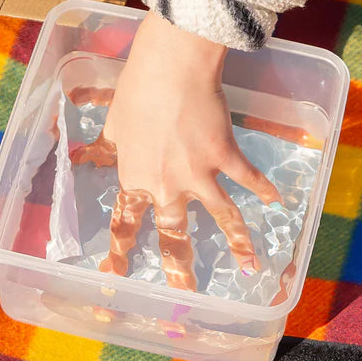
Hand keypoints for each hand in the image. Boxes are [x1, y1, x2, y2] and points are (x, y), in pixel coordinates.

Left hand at [72, 12, 280, 290]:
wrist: (171, 70)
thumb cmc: (136, 92)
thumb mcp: (113, 124)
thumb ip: (104, 148)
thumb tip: (84, 157)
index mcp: (135, 177)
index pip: (126, 222)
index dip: (121, 249)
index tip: (115, 273)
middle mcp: (166, 185)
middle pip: (173, 233)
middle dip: (178, 266)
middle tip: (184, 290)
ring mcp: (199, 174)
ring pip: (221, 216)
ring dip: (238, 243)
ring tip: (250, 266)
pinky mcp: (225, 156)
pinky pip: (247, 178)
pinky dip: (263, 189)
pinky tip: (278, 201)